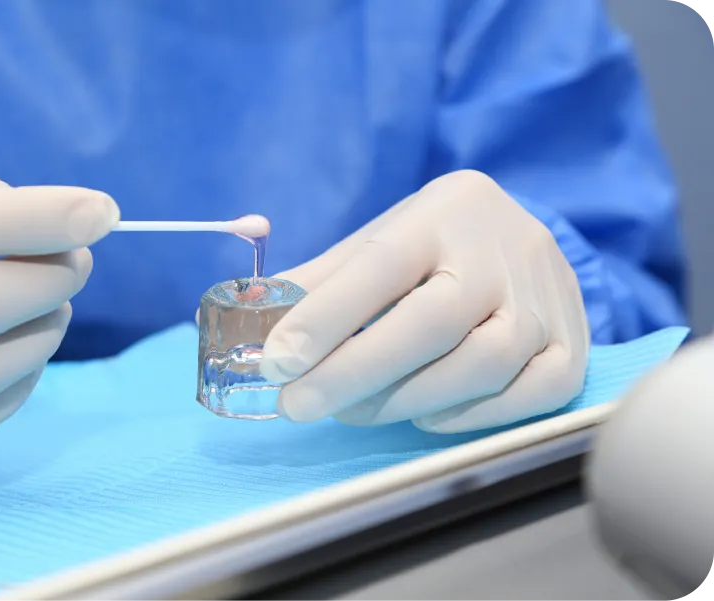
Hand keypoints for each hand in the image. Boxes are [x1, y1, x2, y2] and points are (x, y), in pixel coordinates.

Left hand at [260, 170, 588, 432]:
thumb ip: (321, 282)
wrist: (519, 232)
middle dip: (355, 372)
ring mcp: (547, 300)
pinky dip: (468, 416)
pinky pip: (529, 395)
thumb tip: (252, 327)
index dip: (326, 317)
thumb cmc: (435, 243)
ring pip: (481, 364)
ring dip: (403, 399)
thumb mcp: (379, 241)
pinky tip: (423, 414)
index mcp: (444, 212)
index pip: (381, 265)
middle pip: (432, 322)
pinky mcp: (573, 345)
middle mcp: (504, 251)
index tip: (276, 361)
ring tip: (351, 409)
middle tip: (298, 405)